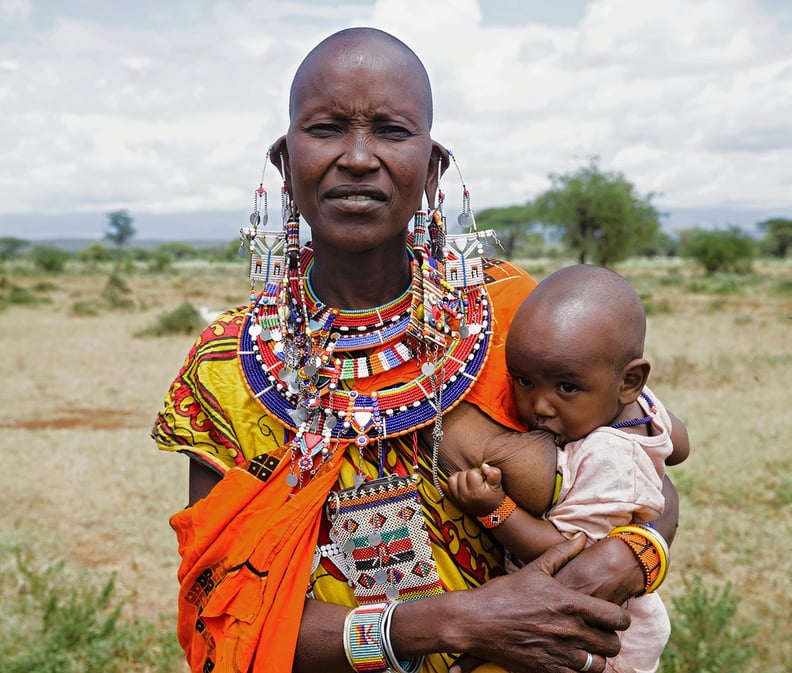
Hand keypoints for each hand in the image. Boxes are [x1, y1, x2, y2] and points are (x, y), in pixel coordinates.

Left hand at [447, 464, 504, 515]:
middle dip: (469, 475)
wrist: (490, 513)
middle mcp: (464, 496)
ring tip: (468, 482)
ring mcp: (457, 499)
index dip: (478, 472)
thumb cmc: (494, 497)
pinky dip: (453, 485)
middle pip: (462, 474)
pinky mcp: (453, 500)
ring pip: (452, 479)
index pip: (472, 473)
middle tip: (477, 481)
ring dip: (459, 478)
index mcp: (476, 492)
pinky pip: (447, 487)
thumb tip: (483, 466)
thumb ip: (494, 473)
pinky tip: (462, 486)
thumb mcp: (498, 485)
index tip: (483, 479)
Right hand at [449, 534, 628, 672]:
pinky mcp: (547, 670)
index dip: (621, 618)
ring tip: (586, 649)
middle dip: (609, 638)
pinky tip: (569, 660)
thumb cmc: (504, 593)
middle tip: (599, 633)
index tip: (614, 617)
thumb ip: (561, 553)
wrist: (475, 621)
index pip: (616, 617)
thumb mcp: (534, 570)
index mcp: (570, 603)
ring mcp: (559, 653)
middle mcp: (569, 630)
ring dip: (595, 657)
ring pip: (598, 665)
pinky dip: (578, 671)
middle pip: (612, 644)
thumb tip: (580, 536)